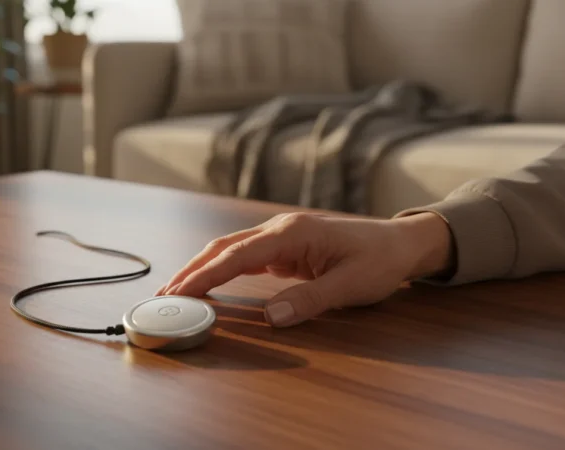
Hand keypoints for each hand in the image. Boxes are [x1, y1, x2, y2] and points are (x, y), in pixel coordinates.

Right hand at [156, 212, 453, 327]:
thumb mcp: (351, 285)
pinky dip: (222, 269)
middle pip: (223, 246)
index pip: (236, 254)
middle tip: (164, 294)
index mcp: (291, 233)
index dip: (206, 275)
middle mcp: (279, 229)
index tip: (180, 291)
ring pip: (229, 249)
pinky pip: (244, 256)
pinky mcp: (284, 247)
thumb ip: (310, 299)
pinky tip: (210, 283)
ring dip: (202, 268)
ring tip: (176, 289)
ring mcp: (280, 236)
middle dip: (192, 269)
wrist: (401, 242)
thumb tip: (272, 317)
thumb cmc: (380, 260)